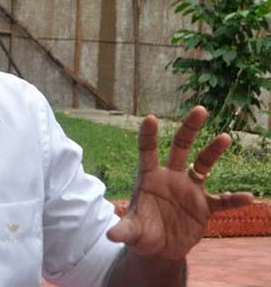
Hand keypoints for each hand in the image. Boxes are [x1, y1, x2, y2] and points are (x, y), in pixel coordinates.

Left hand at [107, 105, 253, 259]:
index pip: (147, 151)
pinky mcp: (204, 206)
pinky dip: (233, 199)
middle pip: (180, 146)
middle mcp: (171, 177)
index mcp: (149, 177)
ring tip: (225, 138)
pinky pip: (221, 200)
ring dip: (213, 151)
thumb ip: (125, 231)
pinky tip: (247, 197)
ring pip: (203, 163)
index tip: (150, 118)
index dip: (148, 135)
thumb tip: (111, 235)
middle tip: (200, 109)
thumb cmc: (141, 233)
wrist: (160, 248)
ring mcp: (189, 189)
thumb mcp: (132, 232)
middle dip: (189, 128)